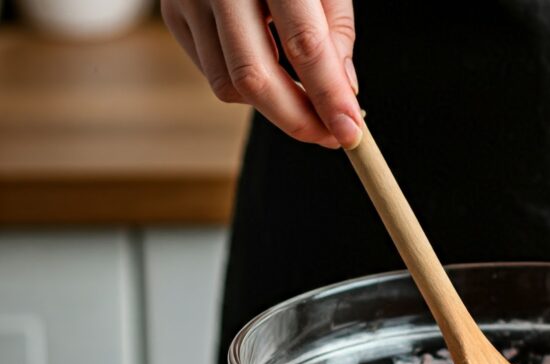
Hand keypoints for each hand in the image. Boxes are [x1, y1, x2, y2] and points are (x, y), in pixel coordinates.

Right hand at [161, 0, 361, 148]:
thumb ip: (335, 32)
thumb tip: (343, 94)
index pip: (304, 45)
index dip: (329, 96)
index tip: (350, 132)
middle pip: (256, 77)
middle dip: (297, 120)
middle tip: (330, 136)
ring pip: (230, 85)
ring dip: (274, 107)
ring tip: (306, 101)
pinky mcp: (173, 14)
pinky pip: (214, 73)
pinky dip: (247, 88)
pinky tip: (271, 72)